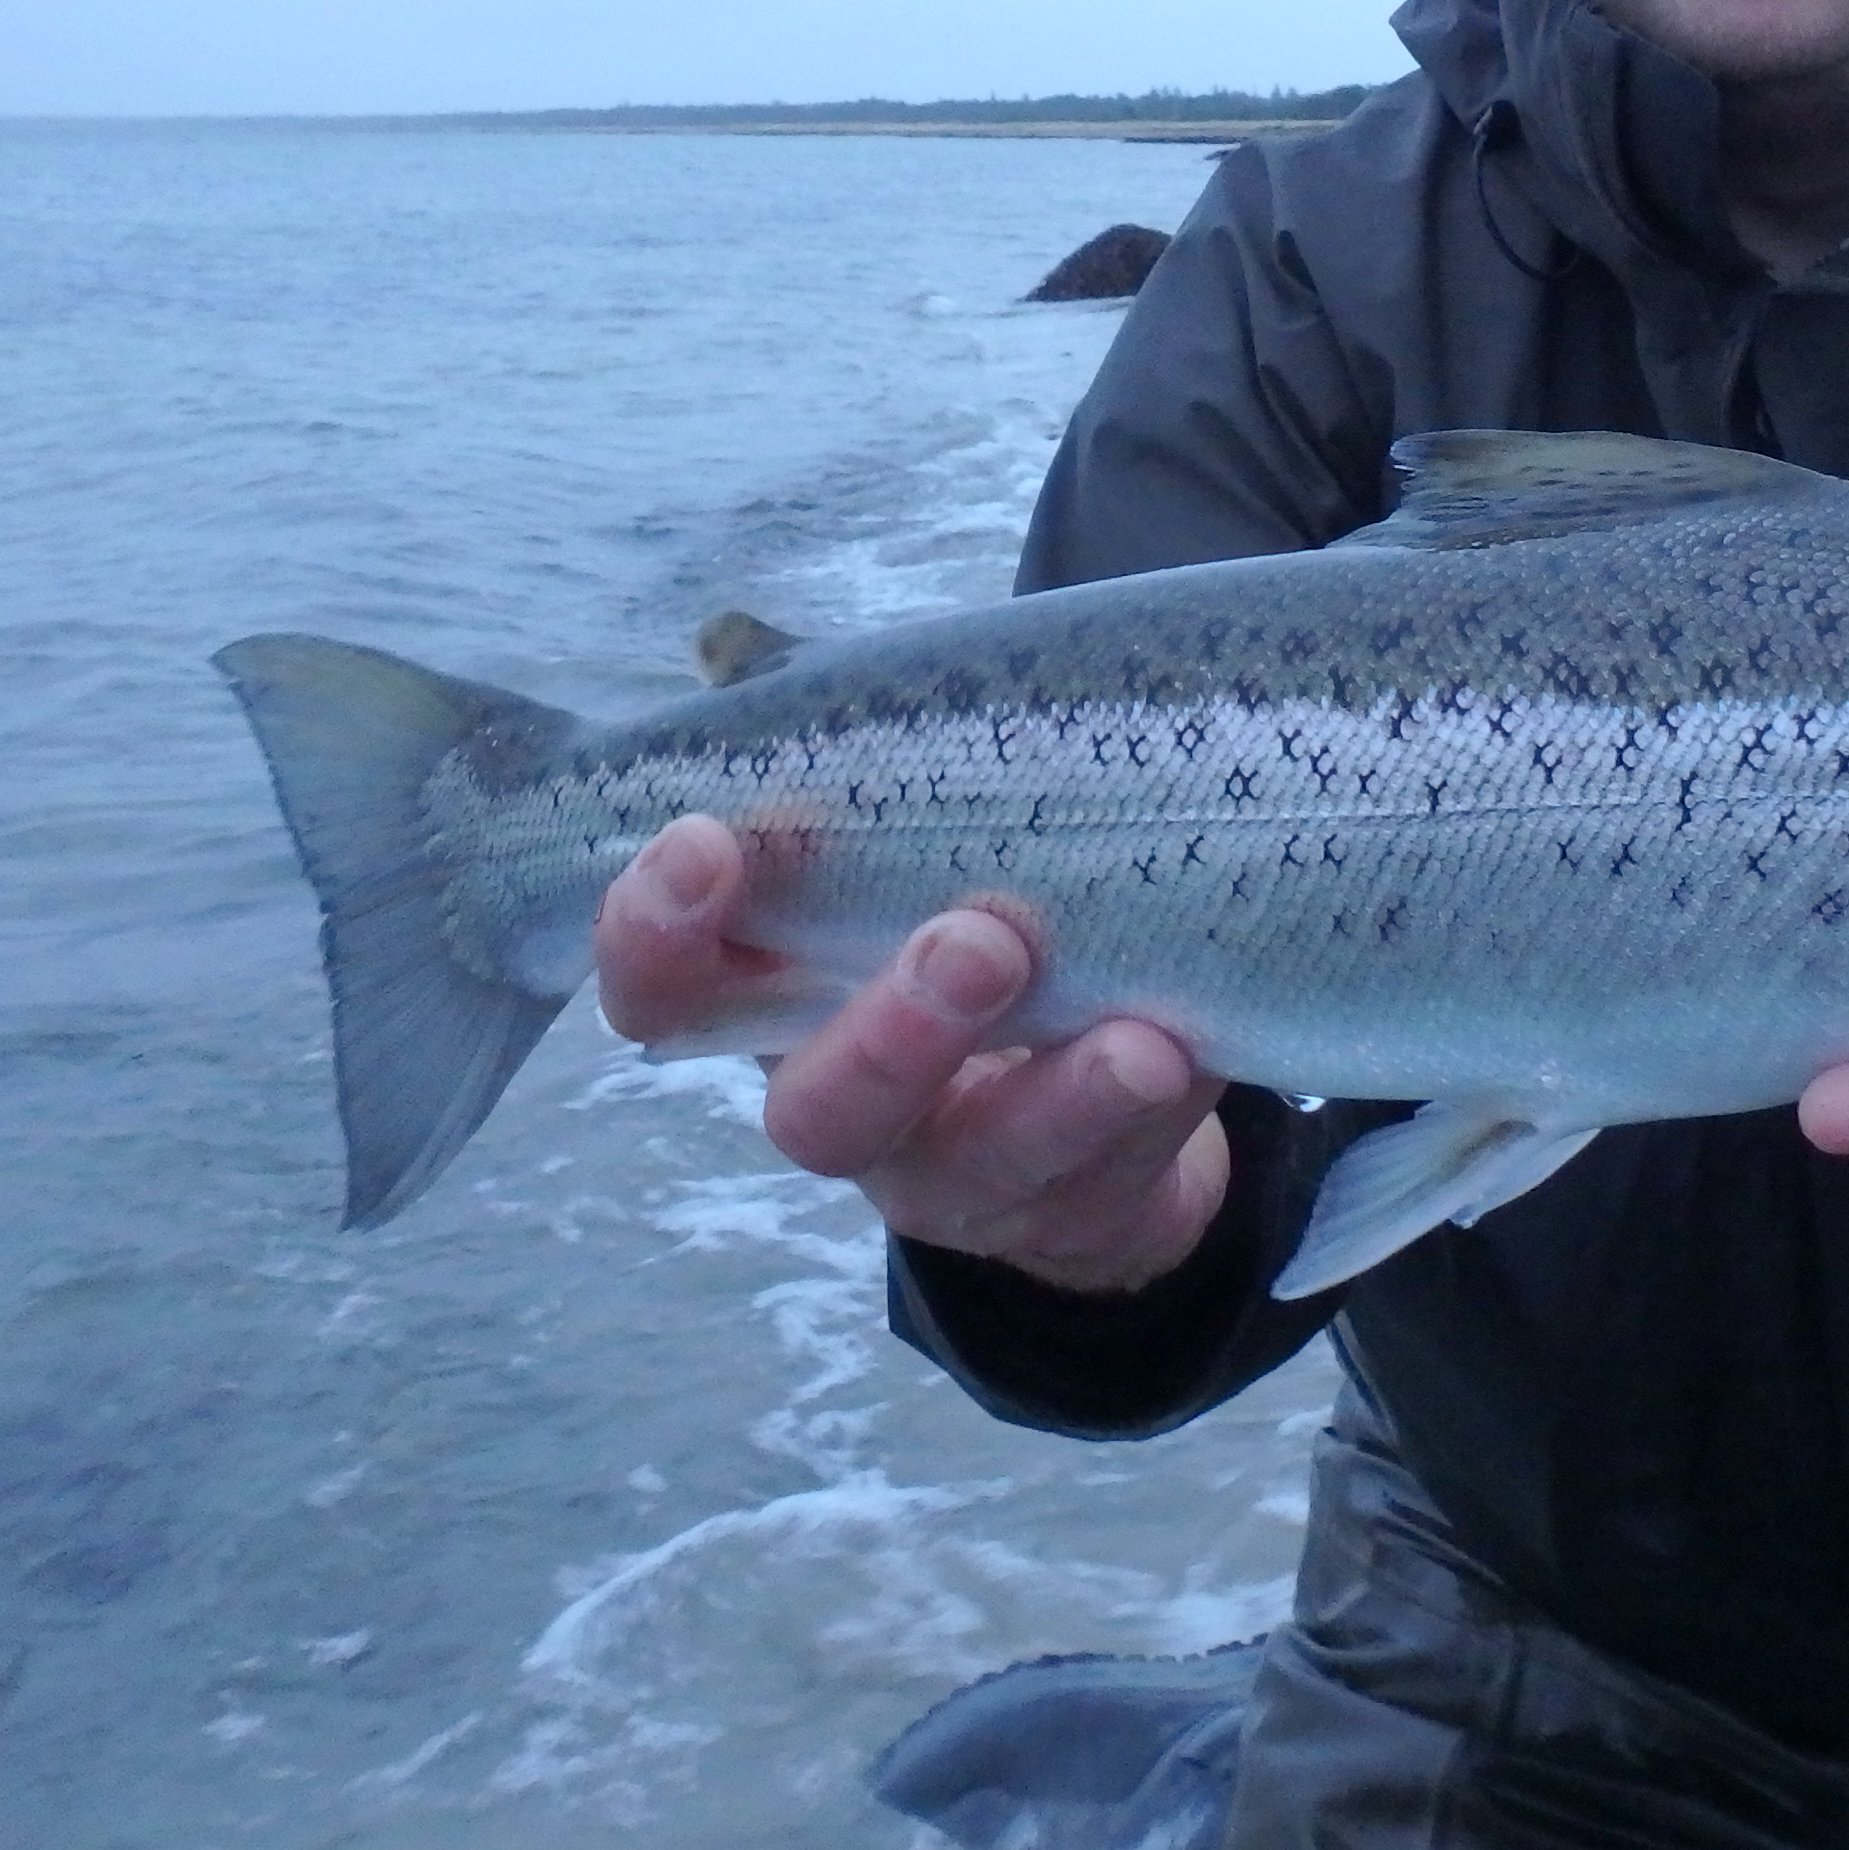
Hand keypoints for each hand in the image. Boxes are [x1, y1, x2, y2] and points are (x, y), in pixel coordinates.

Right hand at [593, 816, 1224, 1294]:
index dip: (655, 931)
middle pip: (819, 1111)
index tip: (702, 842)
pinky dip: (1154, 1112)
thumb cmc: (967, 900)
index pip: (664, 987)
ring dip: (1057, 1094)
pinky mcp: (1067, 1207)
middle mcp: (845, 1100)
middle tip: (977, 939)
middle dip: (893, 1032)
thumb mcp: (908, 828)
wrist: (1095, 1070)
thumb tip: (728, 642)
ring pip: (981, 1162)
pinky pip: (1110, 1175)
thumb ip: (848, 755)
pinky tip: (1193, 1045)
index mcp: (776, 996)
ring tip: (1136, 1039)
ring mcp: (955, 1171)